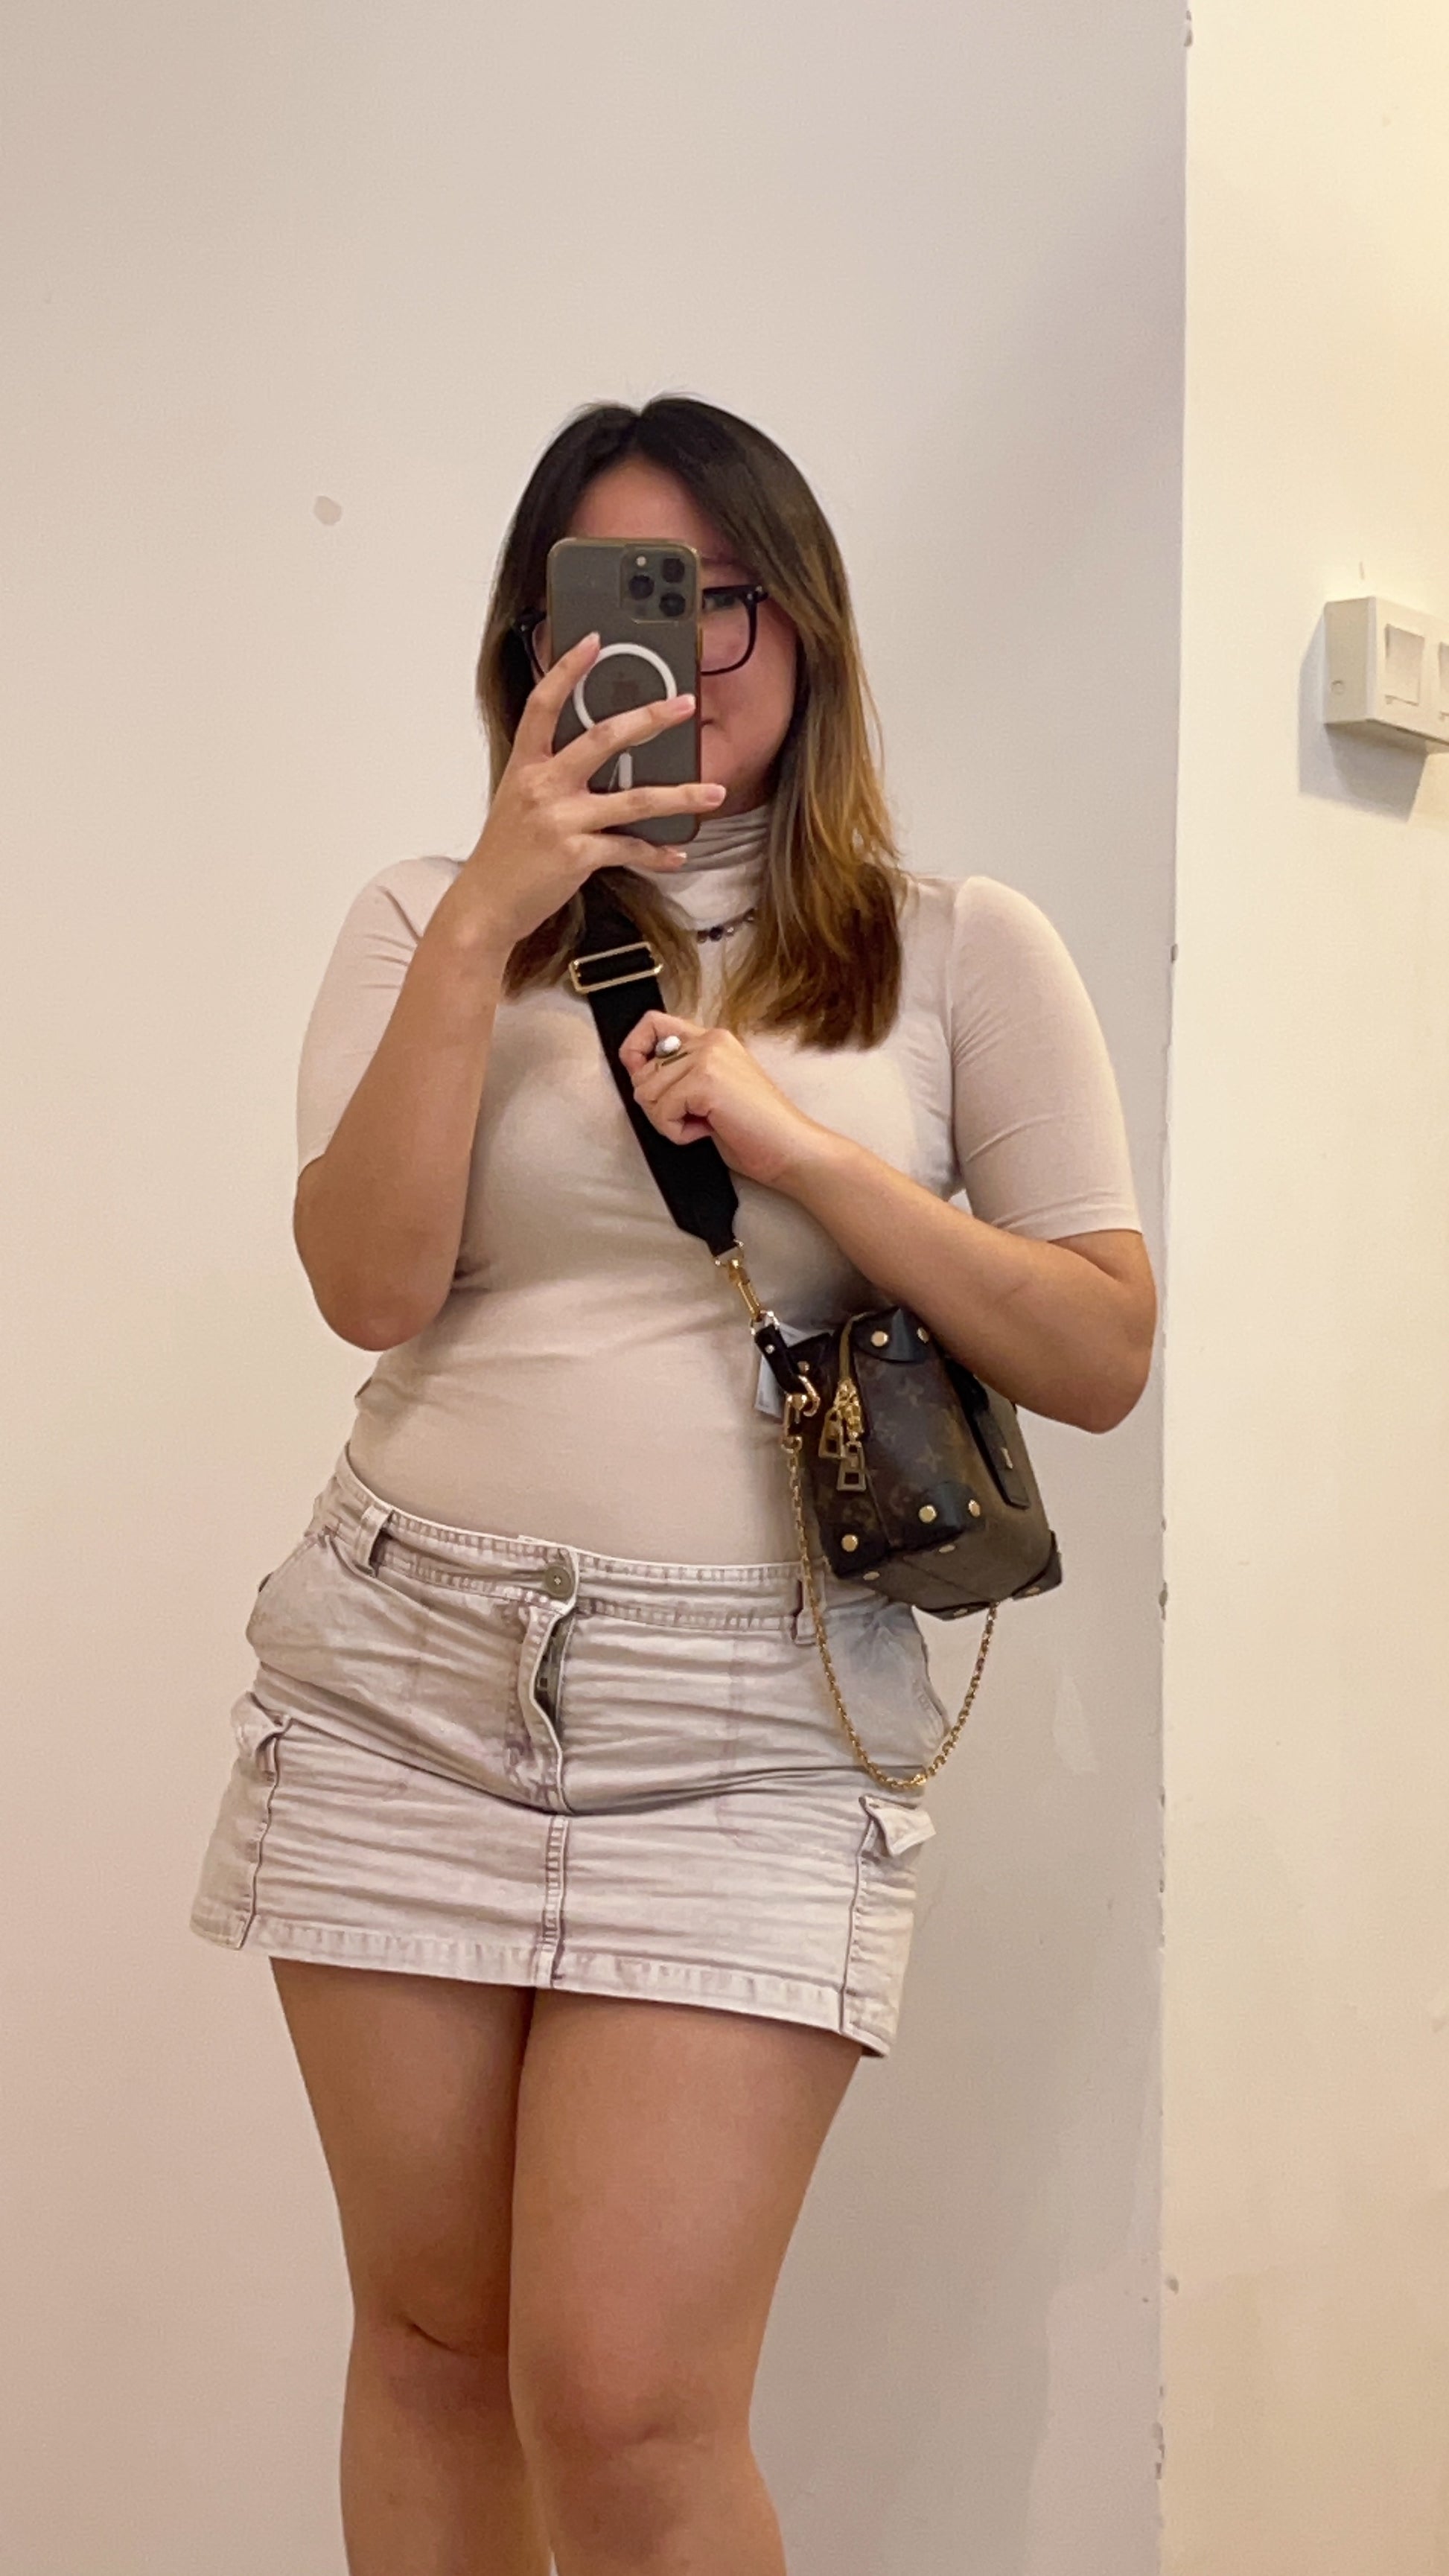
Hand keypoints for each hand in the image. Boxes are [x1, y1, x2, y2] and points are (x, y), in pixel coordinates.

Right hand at [445, 635, 726, 953]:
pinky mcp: (576, 856)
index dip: (567, 669)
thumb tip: (601, 758)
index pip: (544, 704)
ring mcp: (561, 820)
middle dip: (649, 719)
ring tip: (713, 792)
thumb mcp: (519, 800)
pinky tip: (677, 852)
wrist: (486, 903)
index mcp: (526, 765)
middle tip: (684, 705)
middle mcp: (543, 786)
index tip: (594, 642)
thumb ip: (552, 774)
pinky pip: (629, 849)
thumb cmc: (506, 853)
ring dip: (680, 796)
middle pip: (603, 739)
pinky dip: (657, 853)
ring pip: (633, 800)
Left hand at [619, 1010, 836, 1190]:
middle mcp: (709, 1040)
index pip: (652, 1024)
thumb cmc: (756, 1130)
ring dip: (668, 1122)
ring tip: (704, 1125)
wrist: (791, 1149)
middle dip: (657, 1105)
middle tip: (692, 1118)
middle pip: (642, 1070)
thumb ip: (682, 1074)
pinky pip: (661, 1111)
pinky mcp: (705, 1081)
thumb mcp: (712, 1091)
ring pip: (646, 1093)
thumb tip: (638, 1074)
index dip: (635, 1052)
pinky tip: (707, 1131)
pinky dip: (677, 1132)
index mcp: (713, 1040)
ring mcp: (708, 1058)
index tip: (644, 1081)